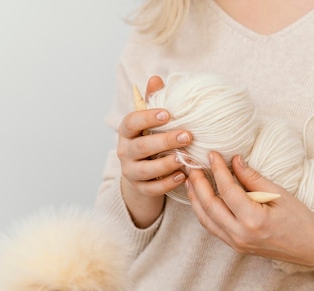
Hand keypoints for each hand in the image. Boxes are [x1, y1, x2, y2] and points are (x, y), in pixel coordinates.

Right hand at [117, 76, 192, 227]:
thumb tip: (156, 78)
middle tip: (188, 136)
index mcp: (127, 132)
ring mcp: (131, 171)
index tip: (168, 114)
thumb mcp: (149, 122)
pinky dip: (167, 184)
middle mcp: (125, 151)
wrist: (141, 175)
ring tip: (184, 158)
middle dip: (165, 141)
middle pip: (142, 147)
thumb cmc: (149, 141)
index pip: (131, 122)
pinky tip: (182, 176)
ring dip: (166, 164)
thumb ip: (152, 101)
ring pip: (146, 170)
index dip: (148, 118)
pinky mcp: (140, 188)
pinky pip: (152, 188)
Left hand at [186, 151, 313, 274]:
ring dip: (196, 199)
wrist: (311, 248)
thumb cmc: (301, 220)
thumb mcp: (280, 194)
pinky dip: (204, 212)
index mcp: (253, 220)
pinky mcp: (237, 246)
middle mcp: (240, 235)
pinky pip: (213, 228)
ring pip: (206, 219)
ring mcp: (237, 243)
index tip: (212, 154)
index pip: (227, 190)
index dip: (217, 170)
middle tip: (192, 165)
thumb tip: (235, 160)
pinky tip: (201, 199)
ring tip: (191, 179)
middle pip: (210, 206)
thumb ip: (254, 178)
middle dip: (198, 183)